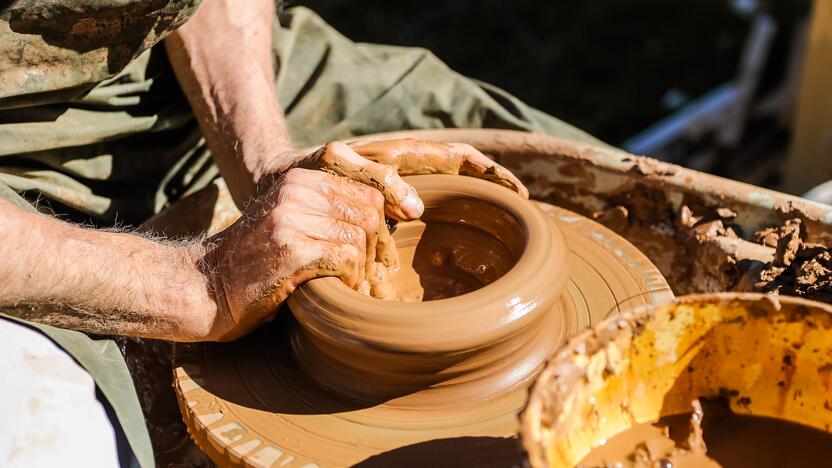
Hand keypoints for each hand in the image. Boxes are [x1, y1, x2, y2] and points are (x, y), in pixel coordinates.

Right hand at [200, 168, 390, 340]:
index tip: (380, 253)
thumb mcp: (289, 222)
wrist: (204, 286)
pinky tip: (339, 292)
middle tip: (371, 276)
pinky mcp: (291, 250)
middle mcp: (294, 190)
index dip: (383, 223)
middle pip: (369, 213)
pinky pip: (347, 259)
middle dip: (378, 249)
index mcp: (298, 178)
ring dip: (363, 269)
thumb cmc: (256, 263)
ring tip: (352, 286)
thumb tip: (391, 218)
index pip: (367, 190)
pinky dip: (352, 281)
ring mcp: (291, 218)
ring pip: (360, 237)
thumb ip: (327, 212)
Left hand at [269, 139, 527, 215]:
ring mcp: (398, 195)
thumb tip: (416, 208)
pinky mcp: (384, 214)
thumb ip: (376, 179)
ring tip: (500, 235)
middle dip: (493, 192)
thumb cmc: (305, 171)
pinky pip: (422, 220)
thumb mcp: (337, 166)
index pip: (458, 158)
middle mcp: (406, 174)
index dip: (490, 173)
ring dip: (474, 212)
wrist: (275, 181)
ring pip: (446, 200)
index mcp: (401, 157)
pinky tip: (453, 257)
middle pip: (462, 178)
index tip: (517, 193)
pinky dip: (443, 231)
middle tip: (521, 217)